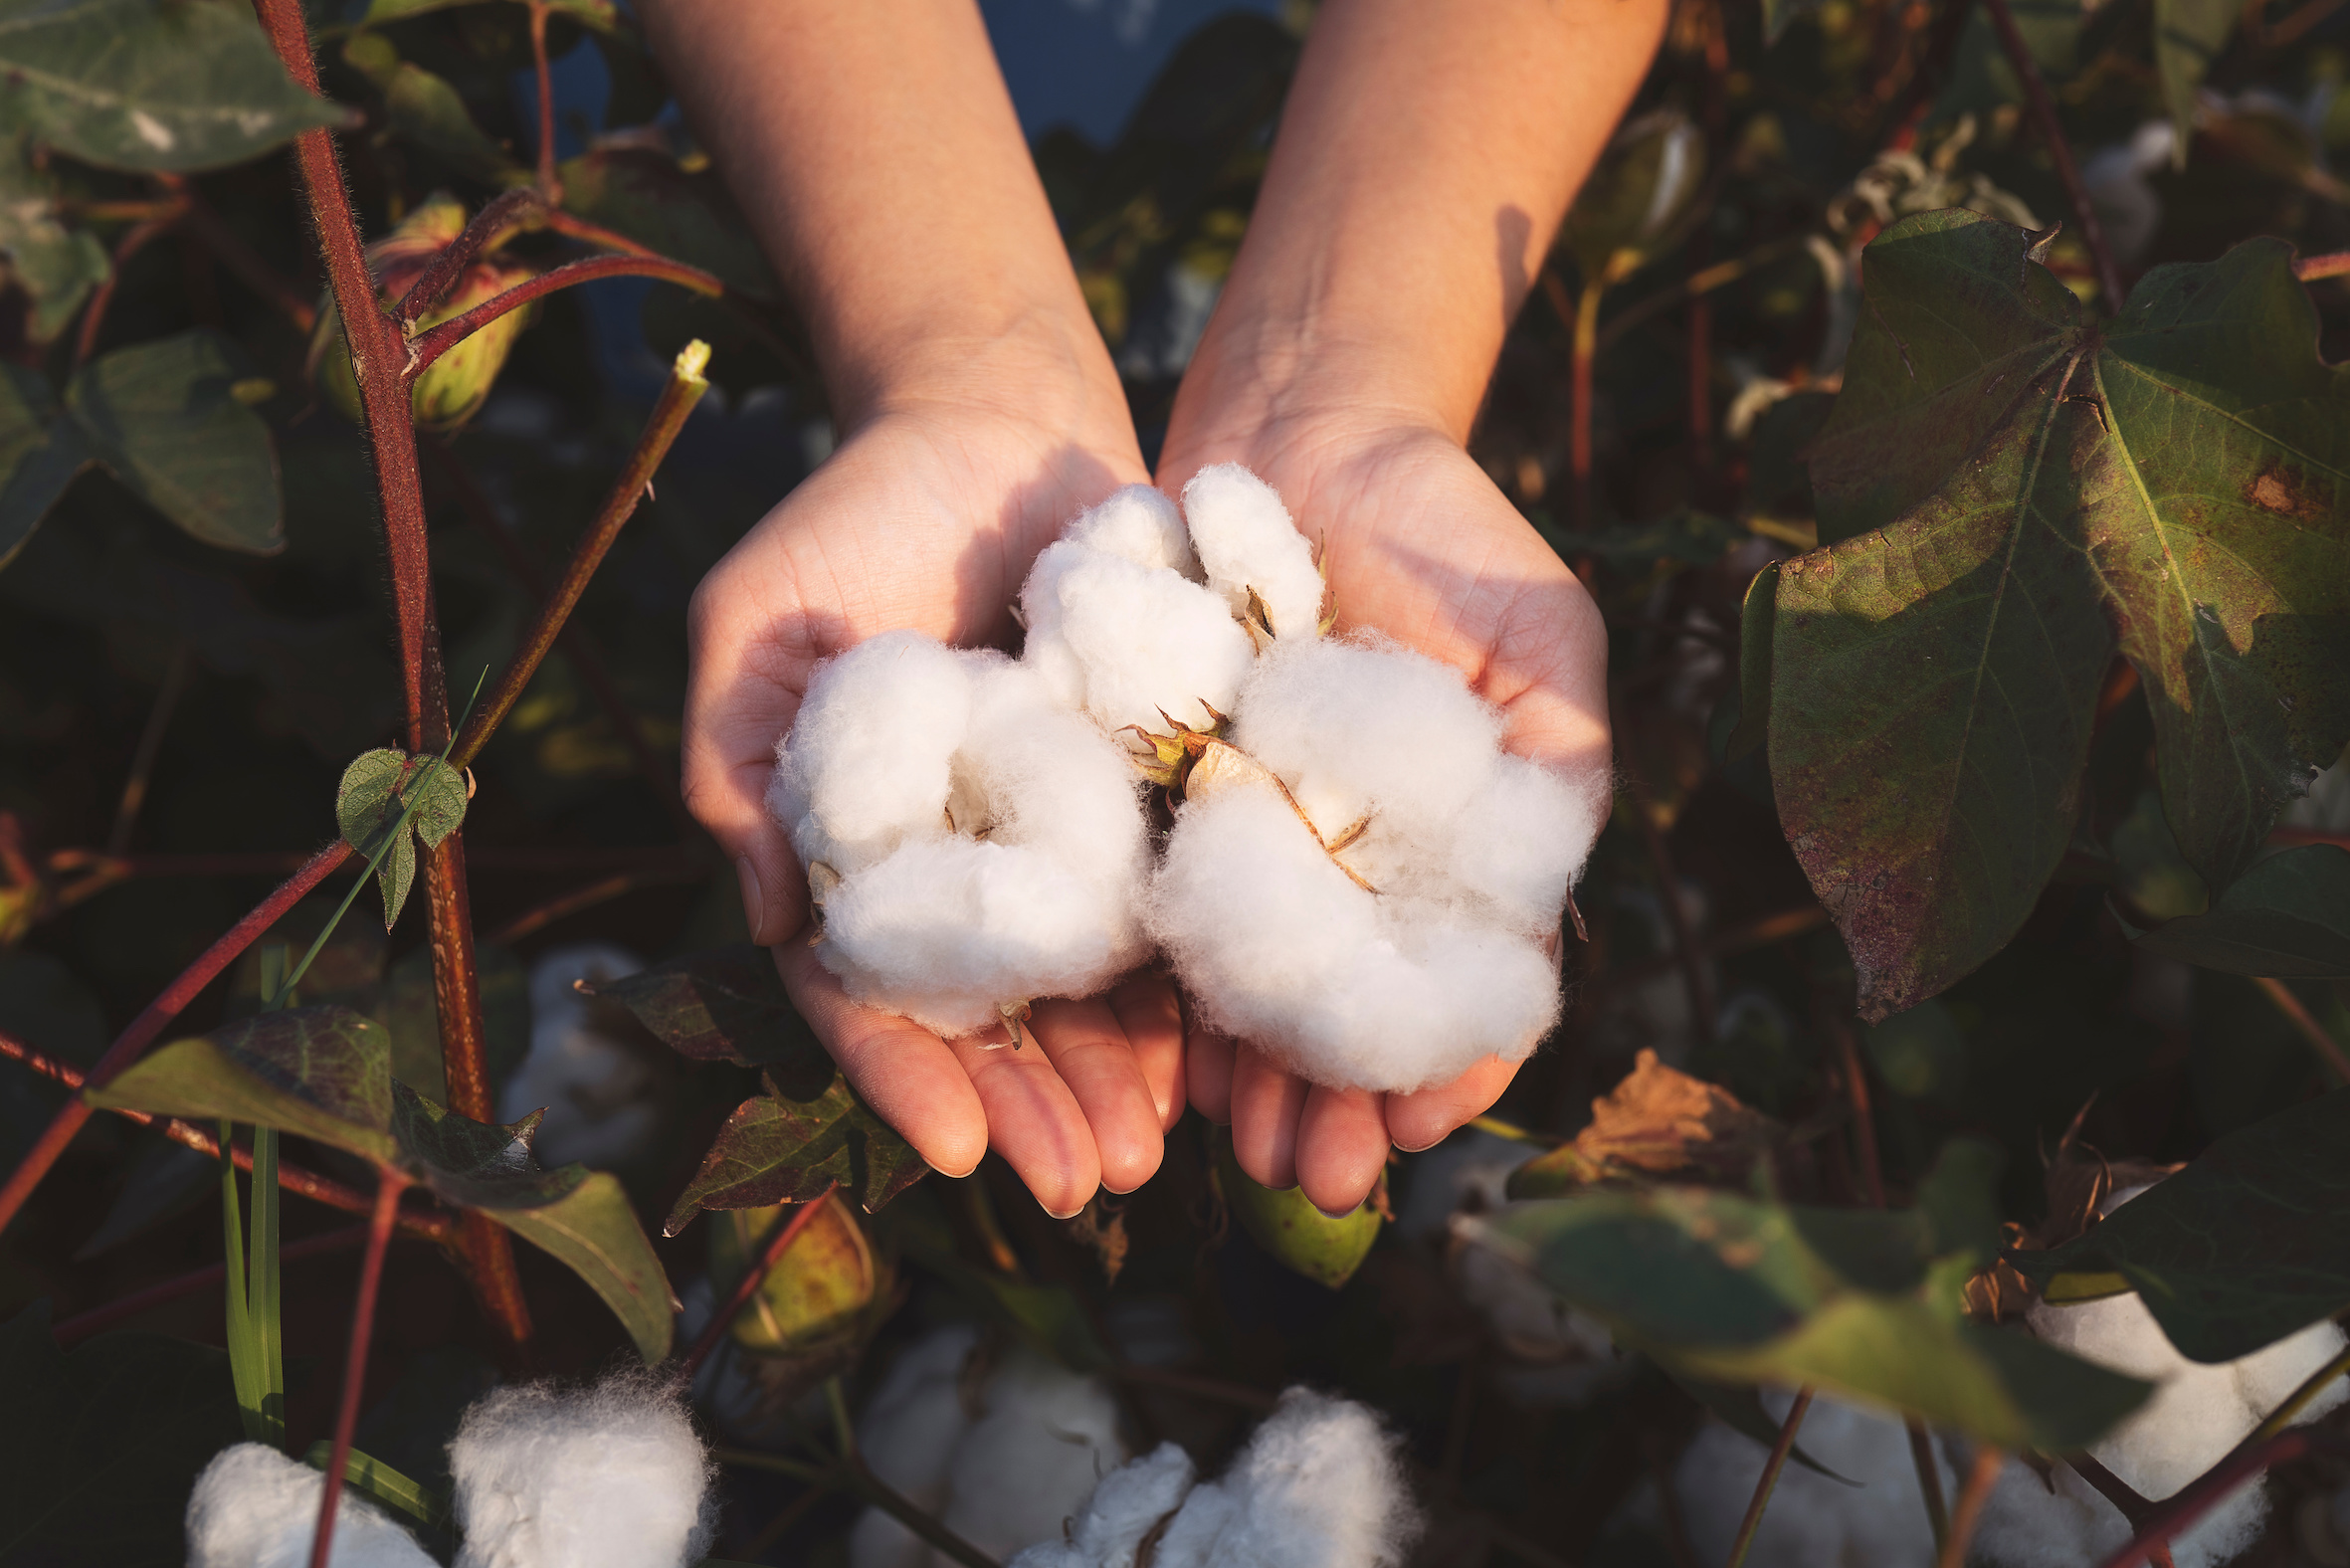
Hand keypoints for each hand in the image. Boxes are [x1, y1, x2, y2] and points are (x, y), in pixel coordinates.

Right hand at [682, 377, 1187, 1217]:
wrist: (991, 420)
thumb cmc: (850, 515)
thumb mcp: (756, 620)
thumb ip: (736, 760)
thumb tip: (765, 920)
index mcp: (855, 854)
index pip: (868, 990)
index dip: (902, 1073)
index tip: (950, 1150)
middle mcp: (960, 868)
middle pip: (990, 1020)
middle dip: (1030, 1110)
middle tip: (1084, 1187)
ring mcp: (1059, 841)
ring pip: (1085, 992)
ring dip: (1114, 1081)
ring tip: (1154, 1156)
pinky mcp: (1149, 796)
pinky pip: (1170, 907)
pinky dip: (1189, 986)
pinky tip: (1219, 1058)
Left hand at [1155, 411, 1611, 1215]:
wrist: (1301, 428)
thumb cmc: (1446, 532)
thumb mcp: (1540, 639)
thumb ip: (1558, 767)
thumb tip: (1543, 913)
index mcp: (1448, 851)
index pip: (1452, 985)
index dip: (1441, 1063)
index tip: (1418, 1126)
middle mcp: (1351, 865)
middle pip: (1344, 1011)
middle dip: (1332, 1101)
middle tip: (1316, 1179)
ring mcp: (1254, 841)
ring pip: (1255, 988)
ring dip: (1253, 1078)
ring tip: (1244, 1153)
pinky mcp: (1159, 800)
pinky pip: (1165, 912)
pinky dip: (1170, 989)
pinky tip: (1169, 1061)